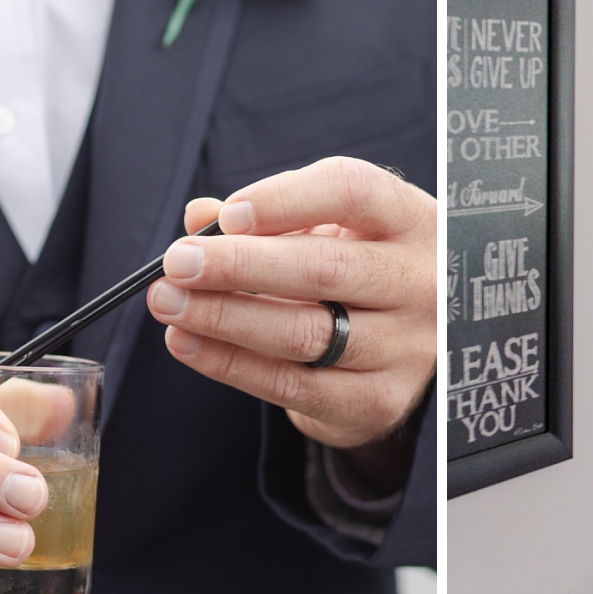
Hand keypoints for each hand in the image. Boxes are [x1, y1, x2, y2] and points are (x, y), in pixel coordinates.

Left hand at [147, 156, 436, 467]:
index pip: (352, 192)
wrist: (423, 349)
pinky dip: (229, 363)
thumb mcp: (338, 229)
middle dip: (238, 265)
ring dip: (223, 317)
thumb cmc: (367, 269)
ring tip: (169, 302)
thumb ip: (272, 217)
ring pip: (303, 332)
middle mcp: (420, 283)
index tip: (227, 215)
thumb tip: (199, 215)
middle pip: (323, 268)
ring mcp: (406, 348)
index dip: (284, 200)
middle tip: (177, 263)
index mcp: (413, 220)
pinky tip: (187, 342)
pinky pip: (291, 384)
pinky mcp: (378, 401)